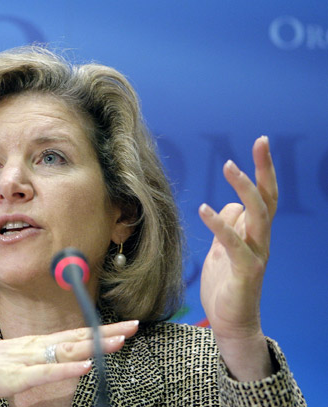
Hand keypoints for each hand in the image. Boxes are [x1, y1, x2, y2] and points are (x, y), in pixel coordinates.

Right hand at [0, 320, 138, 405]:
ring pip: (67, 350)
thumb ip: (35, 365)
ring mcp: (26, 360)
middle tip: (134, 325)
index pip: (73, 335)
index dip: (99, 330)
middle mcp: (35, 347)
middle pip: (77, 338)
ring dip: (94, 345)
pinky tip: (85, 365)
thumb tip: (57, 365)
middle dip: (107, 332)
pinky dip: (68, 368)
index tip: (122, 326)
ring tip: (119, 340)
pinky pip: (46, 372)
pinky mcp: (16, 377)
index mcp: (35, 345)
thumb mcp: (14, 364)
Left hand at [198, 136, 276, 379]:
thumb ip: (226, 229)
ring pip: (258, 215)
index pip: (264, 196)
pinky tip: (204, 209)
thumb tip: (227, 207)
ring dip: (244, 189)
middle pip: (268, 199)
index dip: (262, 171)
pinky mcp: (245, 271)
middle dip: (265, 169)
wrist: (231, 323)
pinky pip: (234, 243)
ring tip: (229, 166)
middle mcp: (260, 241)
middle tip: (260, 142)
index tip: (260, 143)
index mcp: (255, 234)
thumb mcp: (221, 251)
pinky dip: (219, 224)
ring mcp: (256, 255)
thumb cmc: (226, 286)